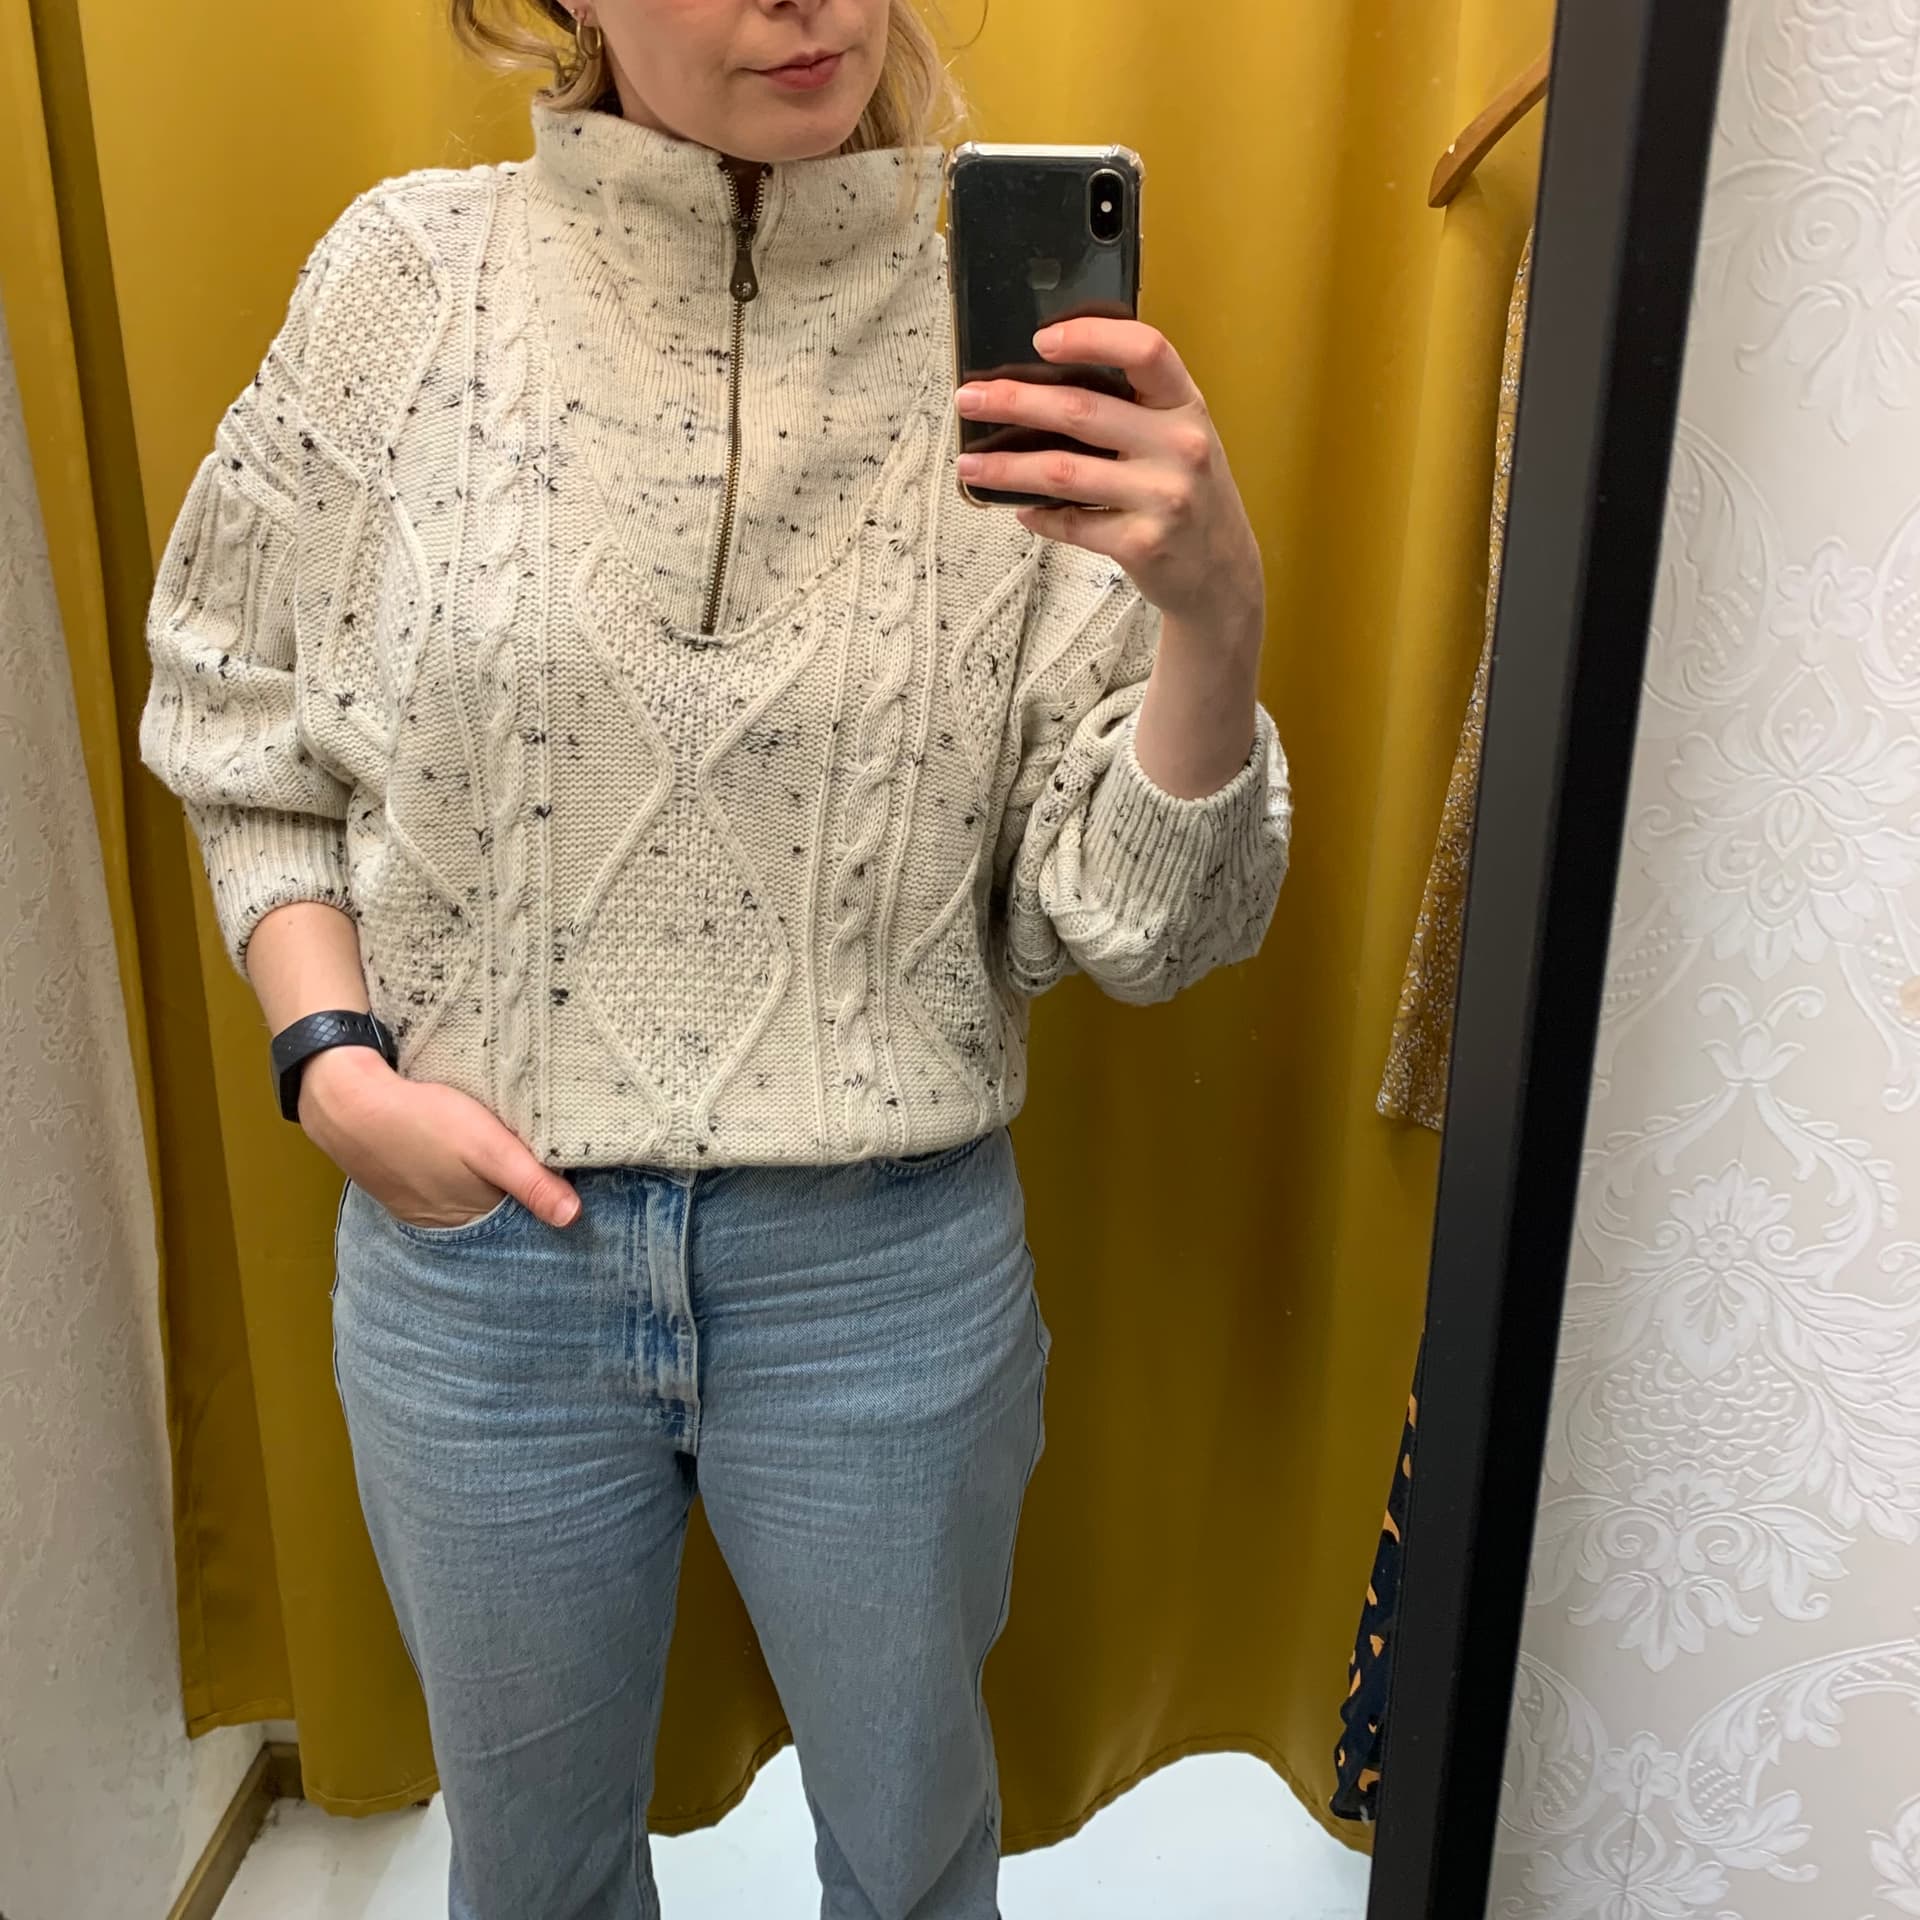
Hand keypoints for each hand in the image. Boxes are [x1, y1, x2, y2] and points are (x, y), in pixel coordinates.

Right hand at [298, 1045, 580, 1229]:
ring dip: (487, 1183)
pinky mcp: (404, 1184)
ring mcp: (421, 1206)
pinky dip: (457, 1174)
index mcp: (471, 1219)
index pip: (522, 1220)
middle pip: (498, 1212)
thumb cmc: (422, 1122)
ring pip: (471, 1199)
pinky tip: (461, 1153)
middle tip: (540, 1161)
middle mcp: (446, 1223)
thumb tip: (574, 1218)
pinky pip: (443, 1186)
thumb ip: (530, 1181)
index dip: (542, 1200)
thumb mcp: (488, 1146)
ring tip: (504, 1154)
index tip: (567, 1180)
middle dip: (517, 1194)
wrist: (346, 1103)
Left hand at [954, 320, 1263, 633]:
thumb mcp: (1180, 438)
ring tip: (969, 463)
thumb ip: (1134, 409)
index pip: (1145, 350)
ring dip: (1005, 467)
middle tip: (969, 399)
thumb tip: (1043, 387)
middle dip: (1013, 401)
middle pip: (1081, 410)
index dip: (1090, 337)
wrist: (1222, 572)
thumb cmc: (1188, 493)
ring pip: (1062, 472)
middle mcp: (1179, 446)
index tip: (1041, 340)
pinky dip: (1038, 516)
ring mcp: (1162, 497)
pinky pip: (1071, 524)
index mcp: (1186, 406)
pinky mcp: (1141, 543)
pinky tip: (1019, 508)